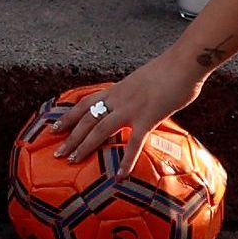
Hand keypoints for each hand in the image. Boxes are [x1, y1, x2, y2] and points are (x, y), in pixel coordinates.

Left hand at [49, 48, 210, 169]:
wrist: (184, 63)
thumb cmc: (169, 70)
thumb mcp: (143, 82)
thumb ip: (135, 95)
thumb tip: (137, 103)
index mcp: (117, 90)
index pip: (85, 103)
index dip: (68, 116)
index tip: (54, 128)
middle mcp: (118, 99)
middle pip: (87, 119)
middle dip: (70, 137)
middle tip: (57, 153)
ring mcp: (131, 109)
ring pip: (100, 130)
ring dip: (84, 146)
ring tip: (72, 161)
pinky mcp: (147, 118)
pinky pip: (134, 143)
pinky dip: (126, 160)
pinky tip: (119, 175)